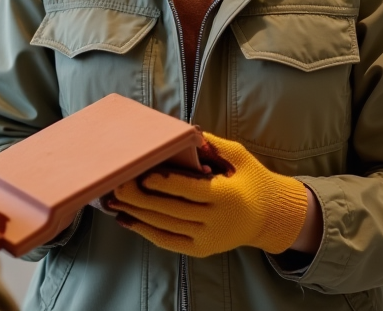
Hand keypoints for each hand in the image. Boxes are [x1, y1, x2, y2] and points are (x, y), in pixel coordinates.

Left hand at [108, 133, 309, 258]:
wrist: (269, 216)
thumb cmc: (251, 180)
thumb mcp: (239, 157)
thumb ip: (213, 145)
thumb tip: (187, 132)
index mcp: (228, 197)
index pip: (191, 190)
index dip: (166, 183)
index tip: (143, 174)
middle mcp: (218, 222)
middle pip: (172, 210)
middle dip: (141, 198)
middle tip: (116, 185)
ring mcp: (208, 239)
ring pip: (165, 226)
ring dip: (136, 214)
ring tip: (112, 201)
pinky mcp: (200, 250)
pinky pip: (168, 241)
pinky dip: (145, 231)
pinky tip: (127, 219)